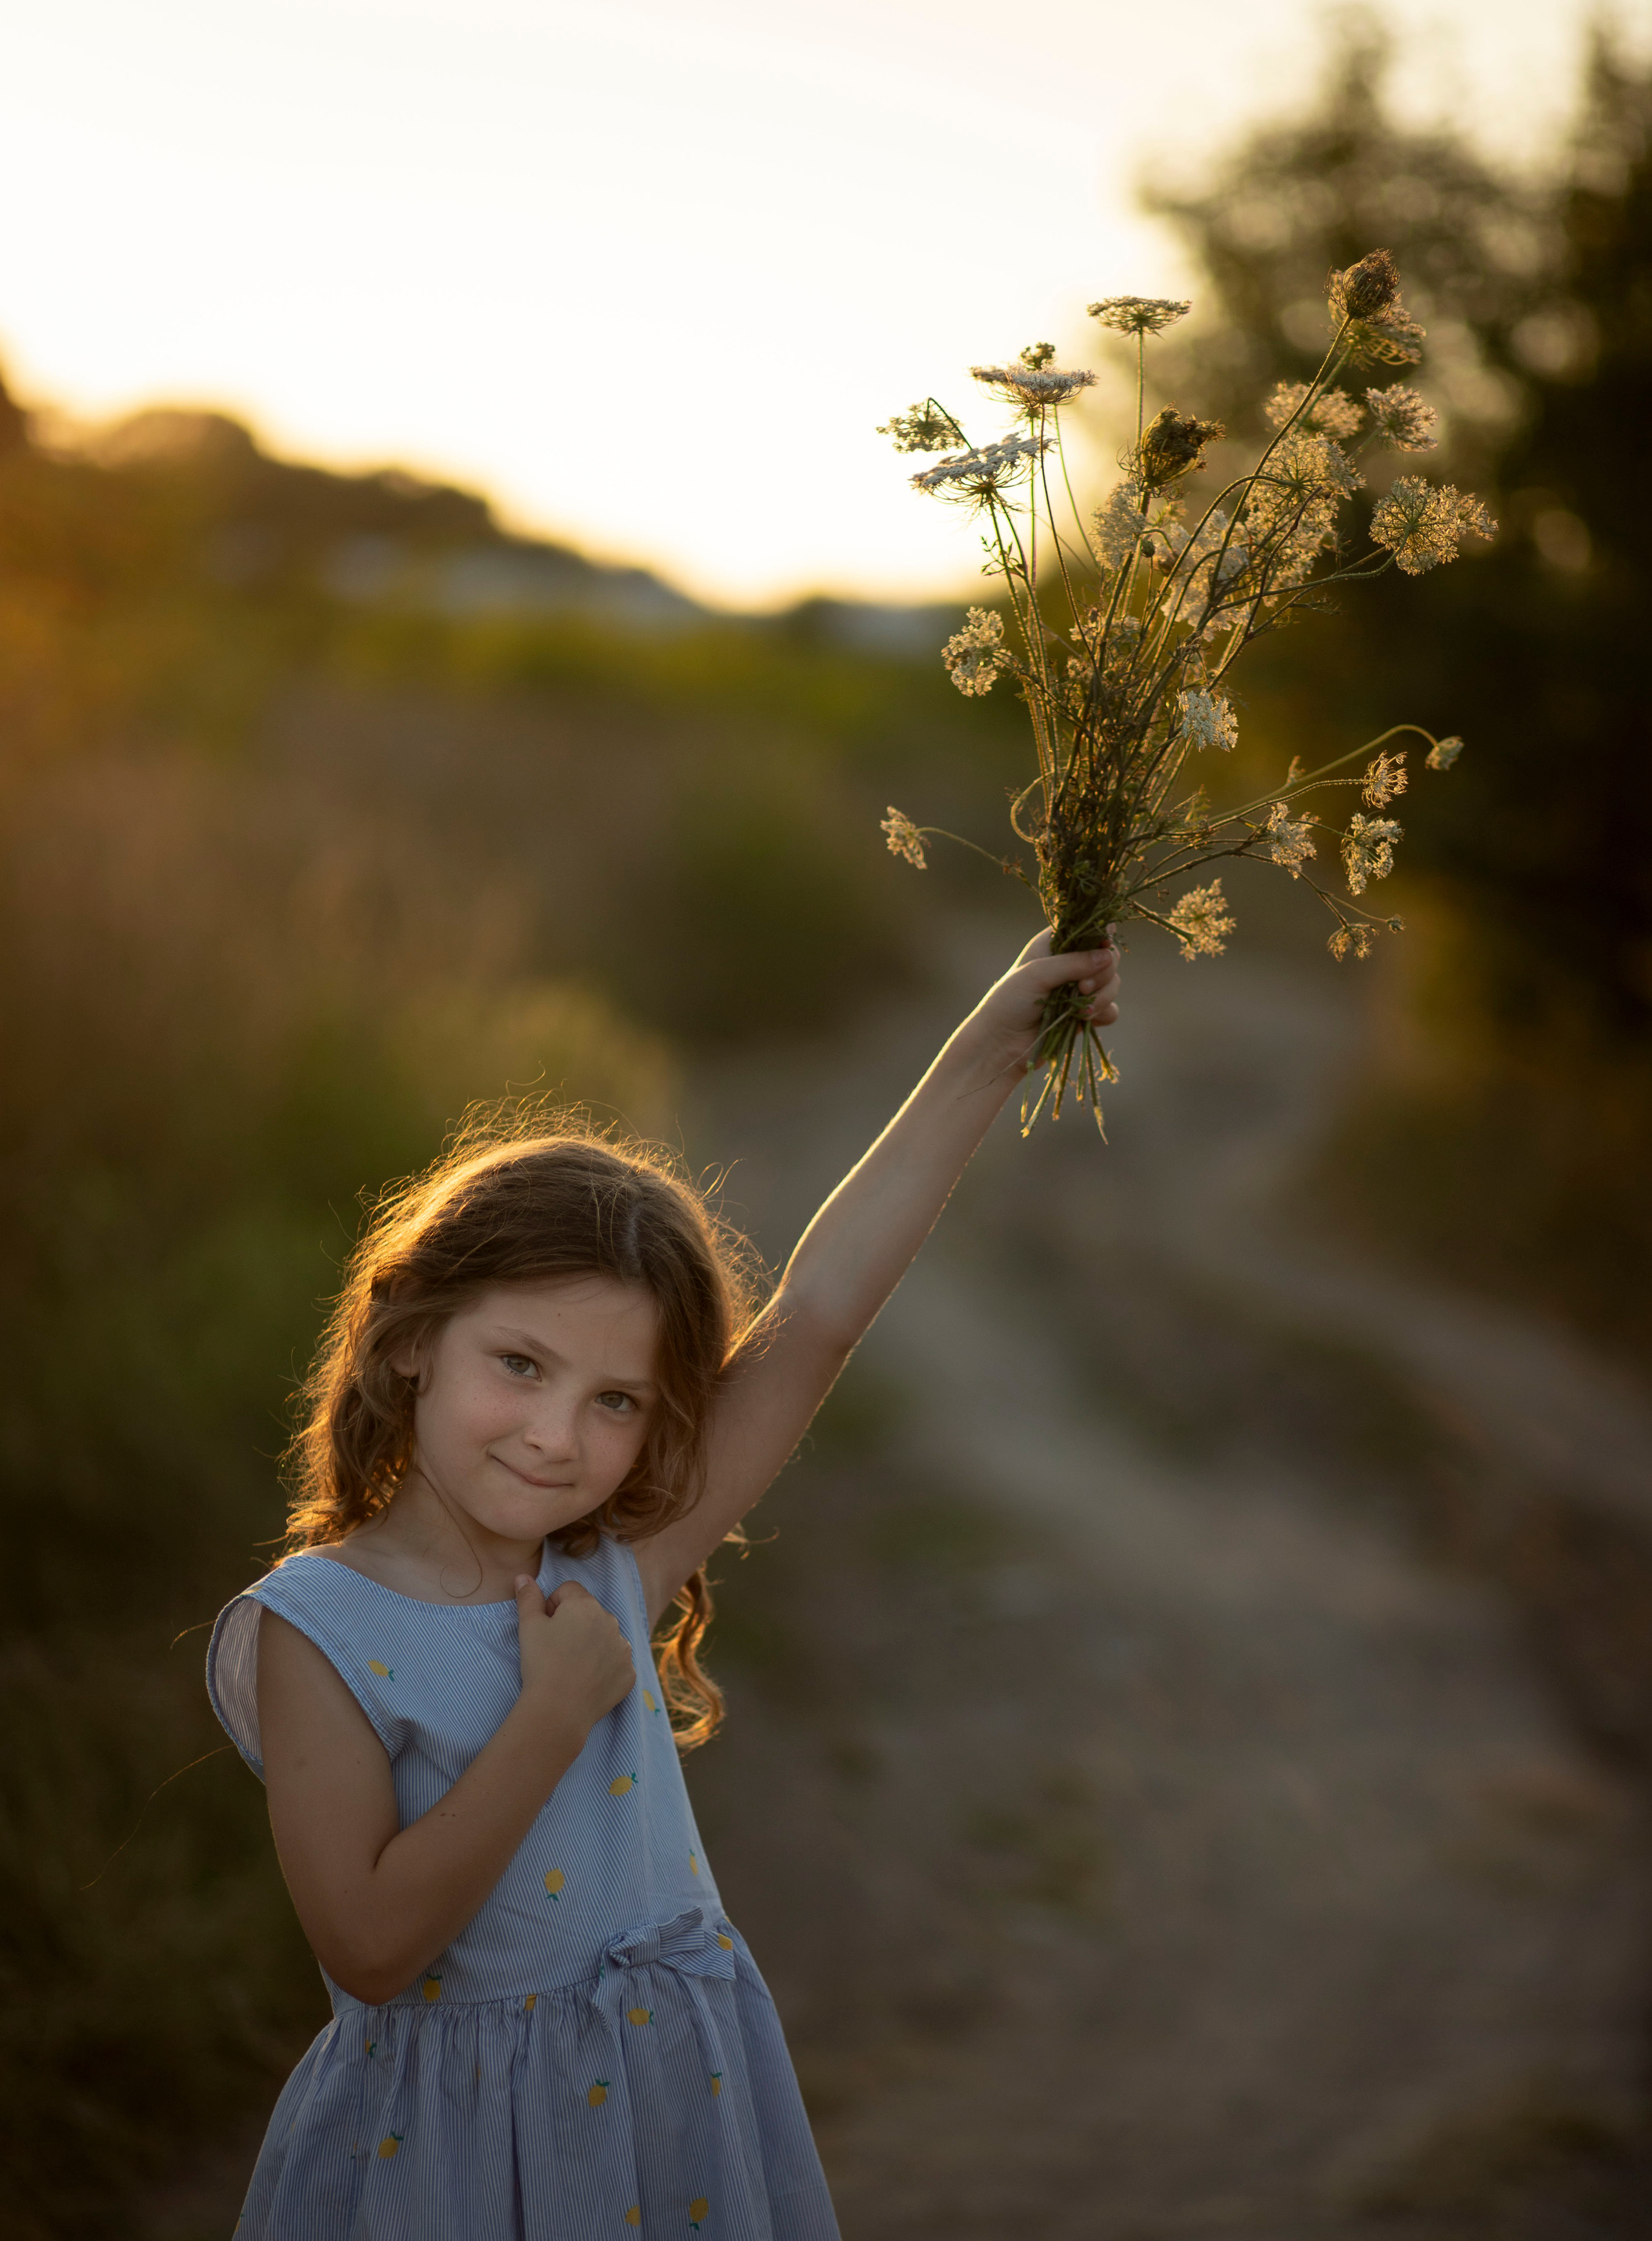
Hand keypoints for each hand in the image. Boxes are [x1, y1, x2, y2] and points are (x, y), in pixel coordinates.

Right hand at [513, 1577, 635, 1736]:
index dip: (553, 1606)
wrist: (559, 1709)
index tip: (546, 1628)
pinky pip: (616, 1662)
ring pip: (605, 1636)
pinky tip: (587, 1681)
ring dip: (592, 1644)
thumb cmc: (541, 1663)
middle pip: (589, 1612)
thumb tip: (523, 1576)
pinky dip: (604, 1668)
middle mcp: (611, 1621)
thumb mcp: (528, 1626)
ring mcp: (623, 1648)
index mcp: (586, 1605)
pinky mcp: (629, 1673)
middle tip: (557, 1649)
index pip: (569, 1590)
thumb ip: (528, 1597)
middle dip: (574, 1624)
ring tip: (572, 1666)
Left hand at [959, 927, 1120, 1075]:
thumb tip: (1108, 955)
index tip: (1102, 947)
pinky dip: (1103, 1013)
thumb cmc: (1010, 1002)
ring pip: (1113, 983)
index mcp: (1055, 944)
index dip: (1101, 937)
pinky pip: (1110, 1009)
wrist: (1001, 1044)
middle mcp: (1070, 963)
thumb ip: (1072, 963)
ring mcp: (1080, 990)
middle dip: (1103, 972)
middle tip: (1082, 987)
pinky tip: (1083, 1019)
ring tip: (1080, 1010)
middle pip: (1109, 957)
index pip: (1089, 930)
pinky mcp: (1085, 1013)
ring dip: (1103, 996)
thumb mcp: (1036, 974)